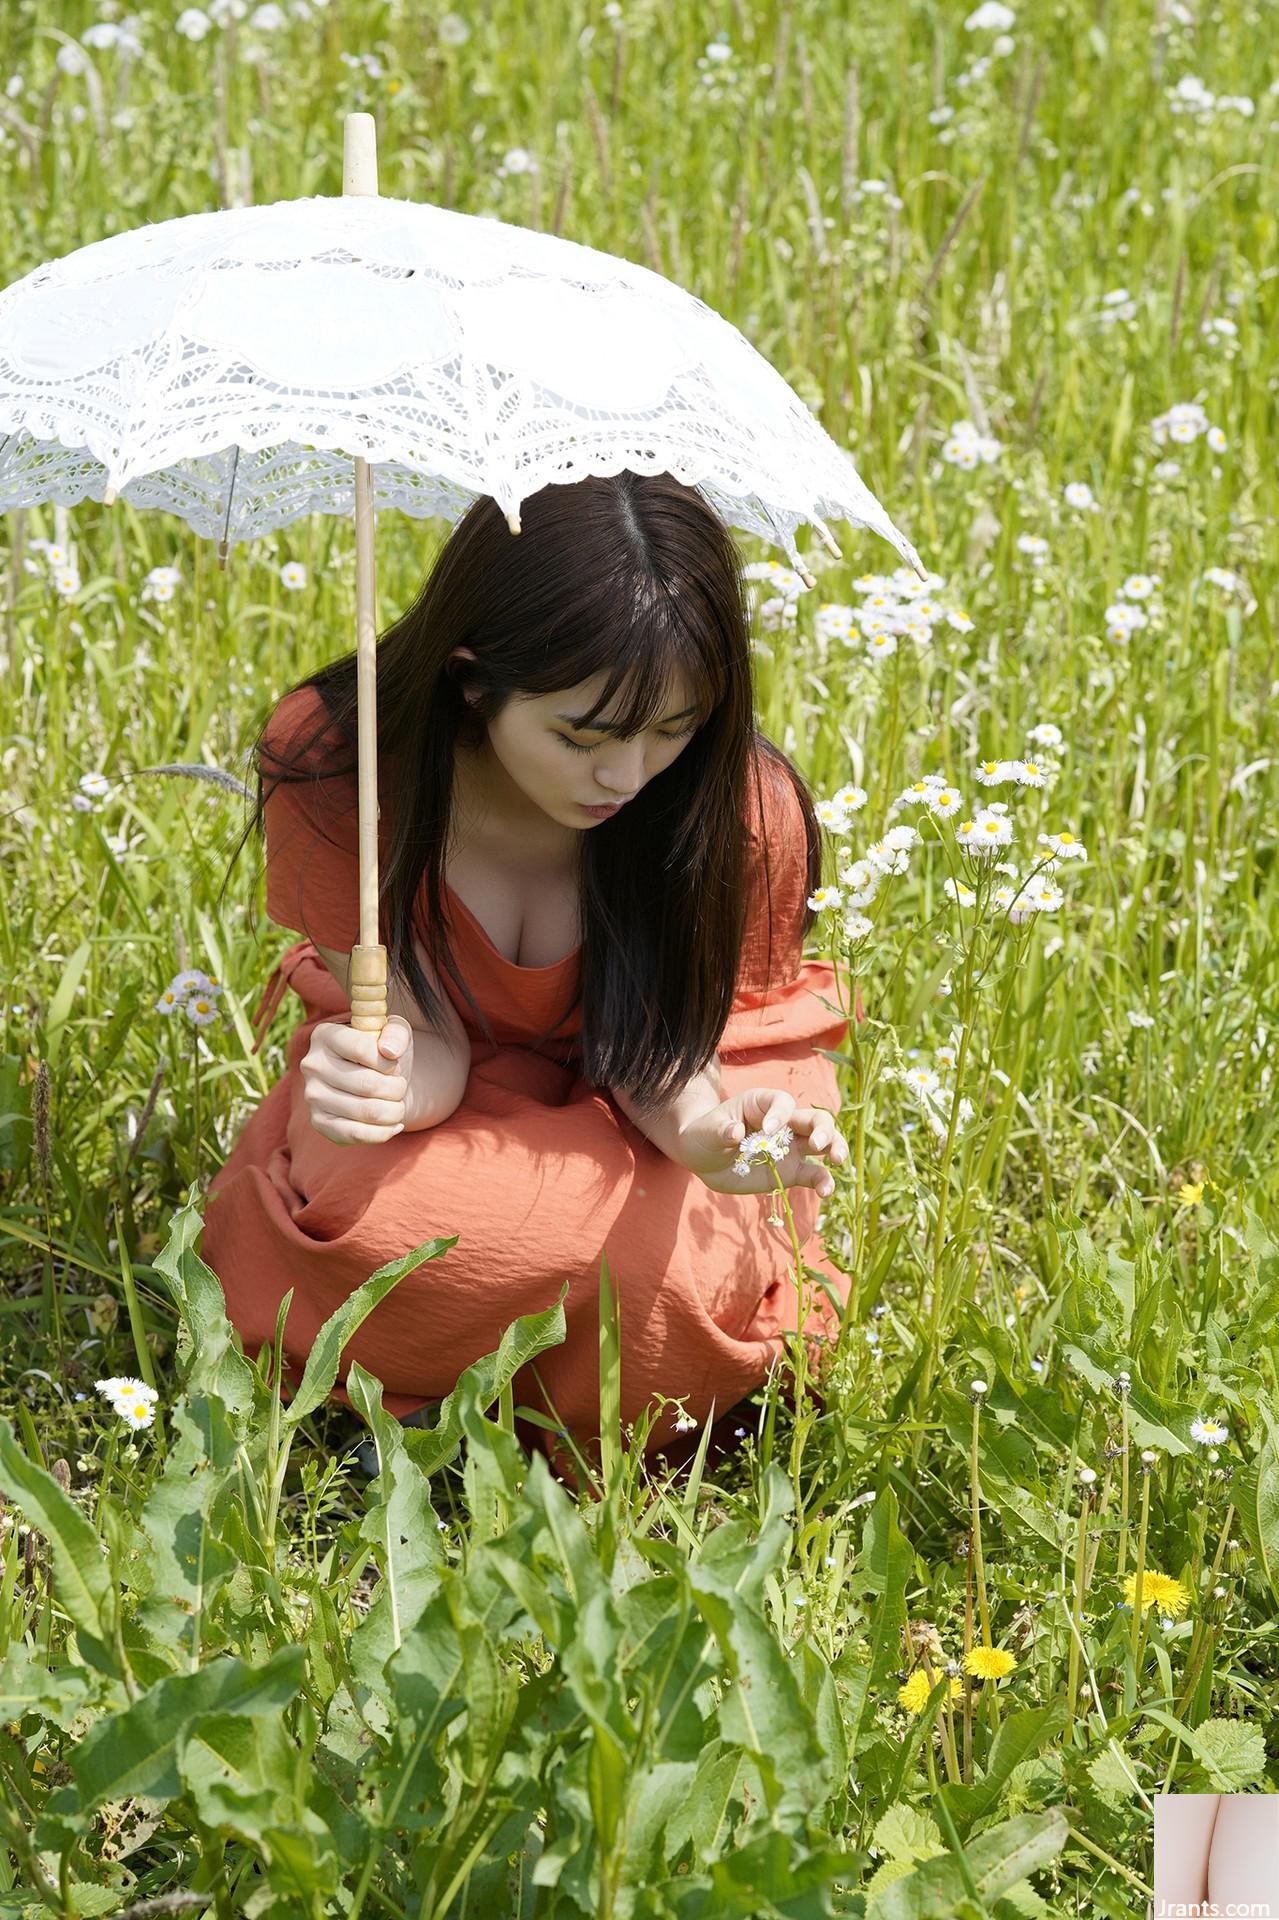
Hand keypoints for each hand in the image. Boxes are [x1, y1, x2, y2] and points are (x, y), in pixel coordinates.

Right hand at [300, 1015, 414, 1145]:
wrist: (374, 1082)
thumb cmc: (383, 1053)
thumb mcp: (395, 1033)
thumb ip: (396, 1033)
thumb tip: (389, 1051)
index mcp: (325, 1035)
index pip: (362, 1049)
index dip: (388, 1062)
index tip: (394, 1065)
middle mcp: (313, 1065)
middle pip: (368, 1084)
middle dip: (396, 1089)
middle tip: (400, 1087)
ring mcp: (313, 1096)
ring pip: (367, 1111)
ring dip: (394, 1111)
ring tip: (397, 1104)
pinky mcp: (319, 1122)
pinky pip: (357, 1134)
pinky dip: (384, 1132)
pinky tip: (393, 1124)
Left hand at [676, 1086, 848, 1196]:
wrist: (706, 1159)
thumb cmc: (705, 1135)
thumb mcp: (708, 1131)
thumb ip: (721, 1130)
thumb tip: (735, 1132)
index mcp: (763, 1104)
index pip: (782, 1102)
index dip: (779, 1114)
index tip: (767, 1130)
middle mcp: (784, 1123)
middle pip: (816, 1119)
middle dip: (823, 1129)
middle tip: (818, 1145)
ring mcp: (791, 1147)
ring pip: (825, 1143)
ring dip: (836, 1148)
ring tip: (837, 1161)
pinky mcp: (792, 1171)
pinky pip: (814, 1174)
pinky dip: (823, 1182)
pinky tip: (824, 1192)